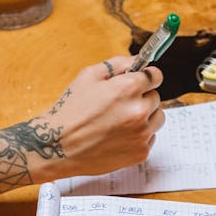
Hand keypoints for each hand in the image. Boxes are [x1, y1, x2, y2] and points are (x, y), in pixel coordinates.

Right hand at [41, 56, 164, 175]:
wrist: (58, 147)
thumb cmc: (70, 111)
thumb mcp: (89, 76)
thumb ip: (118, 64)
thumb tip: (138, 61)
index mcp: (128, 89)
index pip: (155, 76)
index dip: (146, 77)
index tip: (141, 81)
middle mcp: (139, 111)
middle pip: (156, 98)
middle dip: (142, 98)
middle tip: (121, 105)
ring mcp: (141, 134)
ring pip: (157, 119)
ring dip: (145, 117)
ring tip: (122, 121)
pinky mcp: (140, 153)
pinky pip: (150, 139)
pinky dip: (139, 137)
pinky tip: (119, 136)